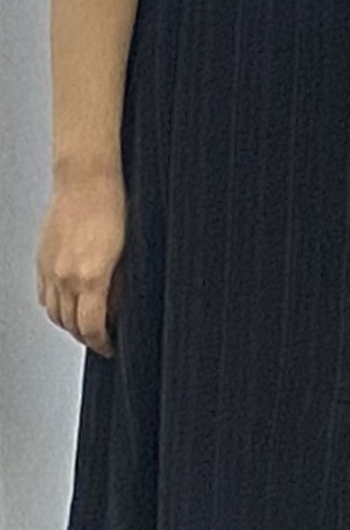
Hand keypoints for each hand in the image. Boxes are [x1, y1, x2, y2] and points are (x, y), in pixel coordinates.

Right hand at [35, 172, 121, 356]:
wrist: (85, 181)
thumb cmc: (113, 207)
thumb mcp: (128, 251)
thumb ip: (120, 283)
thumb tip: (117, 307)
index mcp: (91, 277)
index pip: (91, 327)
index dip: (101, 343)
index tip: (109, 347)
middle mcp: (65, 277)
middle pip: (70, 324)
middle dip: (85, 337)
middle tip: (99, 339)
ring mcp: (49, 270)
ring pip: (54, 312)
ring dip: (68, 324)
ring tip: (84, 325)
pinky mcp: (41, 261)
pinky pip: (44, 295)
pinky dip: (54, 306)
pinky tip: (66, 303)